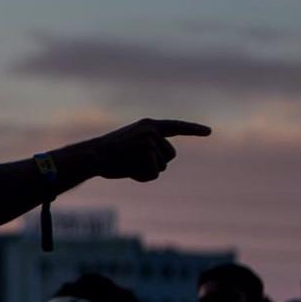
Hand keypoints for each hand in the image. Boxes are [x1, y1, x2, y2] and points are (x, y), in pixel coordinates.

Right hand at [77, 119, 211, 182]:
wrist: (91, 157)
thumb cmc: (108, 157)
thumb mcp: (130, 150)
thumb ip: (148, 153)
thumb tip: (159, 166)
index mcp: (148, 125)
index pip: (176, 127)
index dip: (193, 130)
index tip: (209, 132)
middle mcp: (152, 128)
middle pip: (170, 155)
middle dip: (156, 165)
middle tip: (131, 163)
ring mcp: (150, 137)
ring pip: (163, 165)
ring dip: (148, 171)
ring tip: (127, 165)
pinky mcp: (147, 148)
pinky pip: (155, 172)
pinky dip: (142, 176)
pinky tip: (128, 169)